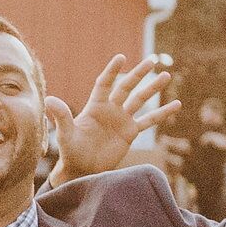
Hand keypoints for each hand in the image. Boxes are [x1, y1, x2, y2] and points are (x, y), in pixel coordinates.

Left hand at [46, 53, 177, 181]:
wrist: (81, 169)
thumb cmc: (70, 151)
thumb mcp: (65, 134)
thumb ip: (60, 117)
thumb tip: (48, 100)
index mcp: (95, 106)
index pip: (105, 84)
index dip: (112, 71)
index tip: (121, 57)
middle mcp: (110, 110)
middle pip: (126, 87)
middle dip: (138, 74)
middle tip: (153, 60)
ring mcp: (122, 120)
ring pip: (140, 100)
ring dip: (153, 89)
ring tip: (167, 76)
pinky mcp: (130, 132)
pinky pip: (149, 120)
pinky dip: (162, 113)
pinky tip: (177, 105)